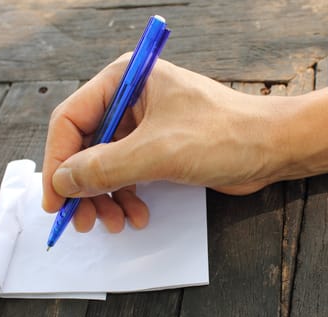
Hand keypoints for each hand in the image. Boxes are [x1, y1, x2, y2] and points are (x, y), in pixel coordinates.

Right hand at [42, 54, 291, 232]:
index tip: (54, 201)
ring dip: (105, 198)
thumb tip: (61, 181)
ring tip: (115, 224)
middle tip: (83, 222)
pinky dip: (126, 197)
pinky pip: (127, 174)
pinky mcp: (158, 147)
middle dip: (84, 187)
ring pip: (105, 165)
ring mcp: (144, 125)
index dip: (57, 162)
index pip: (70, 119)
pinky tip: (136, 217)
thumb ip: (103, 167)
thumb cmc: (223, 136)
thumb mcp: (157, 152)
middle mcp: (129, 99)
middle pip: (85, 146)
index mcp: (124, 80)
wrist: (273, 148)